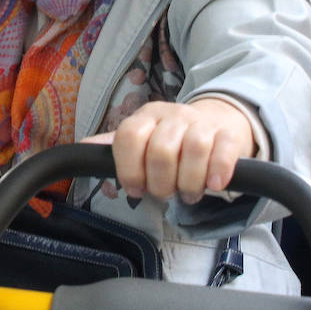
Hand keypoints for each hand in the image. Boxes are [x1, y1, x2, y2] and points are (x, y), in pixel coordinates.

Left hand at [88, 99, 254, 203]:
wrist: (218, 121)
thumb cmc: (172, 138)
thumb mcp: (142, 138)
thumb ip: (115, 145)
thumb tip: (82, 147)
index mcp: (145, 117)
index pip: (129, 137)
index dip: (129, 169)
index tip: (135, 188)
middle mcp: (173, 116)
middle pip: (161, 150)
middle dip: (161, 183)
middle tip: (166, 193)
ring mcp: (202, 124)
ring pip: (194, 150)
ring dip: (189, 182)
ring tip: (189, 193)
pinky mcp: (228, 135)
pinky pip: (223, 151)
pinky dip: (218, 171)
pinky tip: (213, 185)